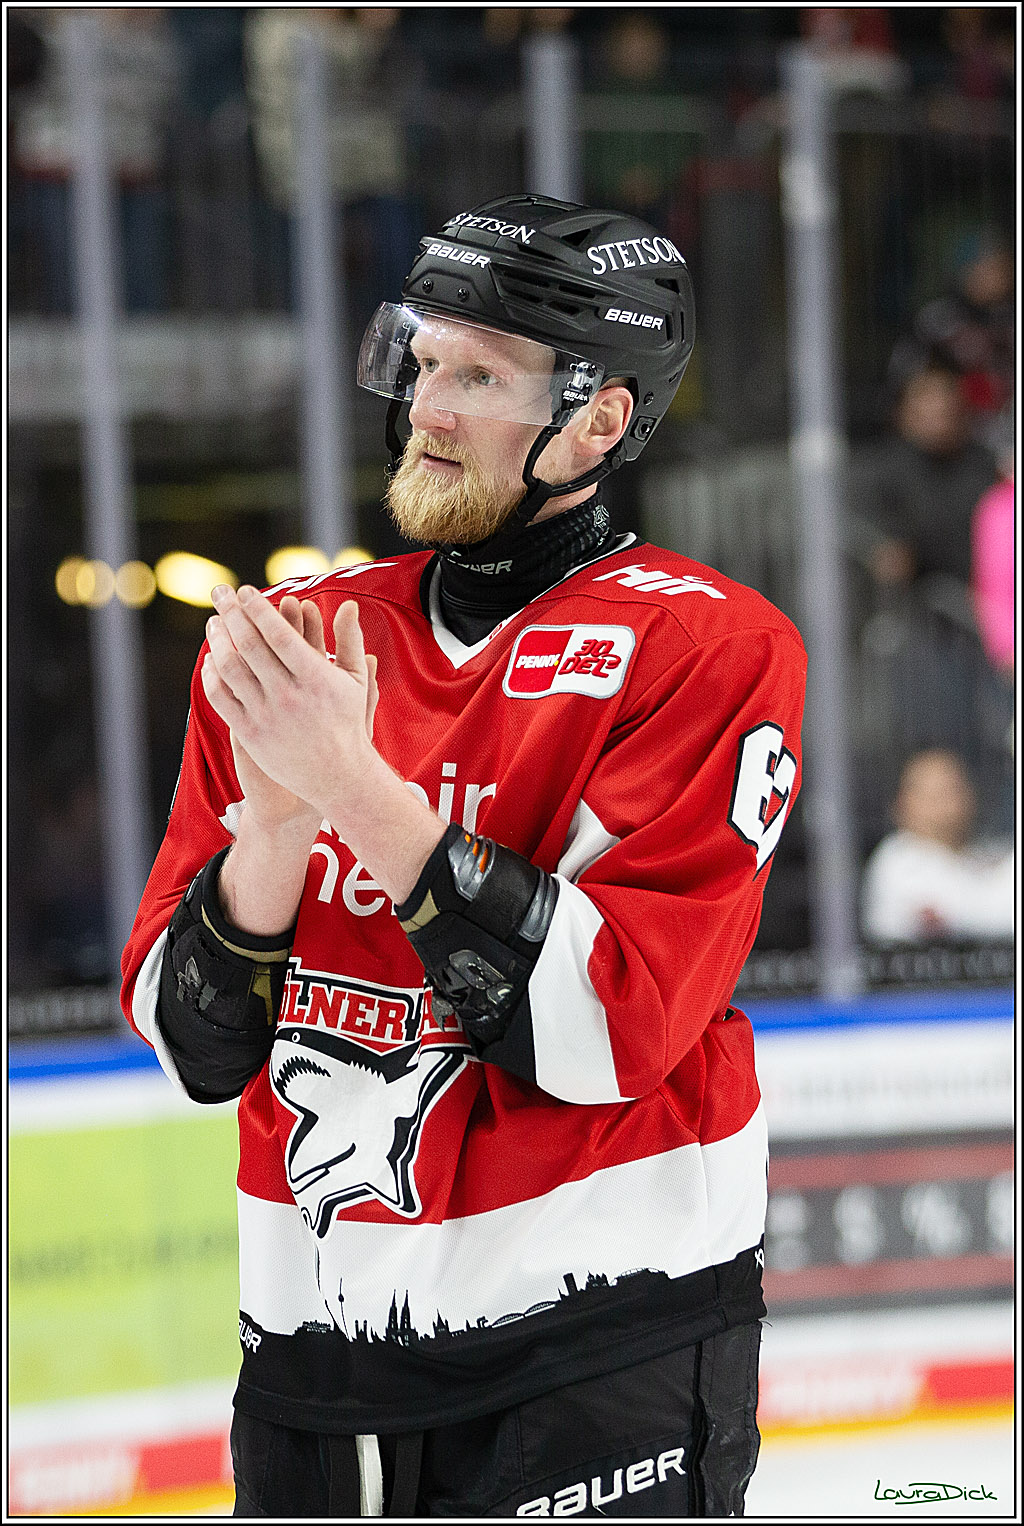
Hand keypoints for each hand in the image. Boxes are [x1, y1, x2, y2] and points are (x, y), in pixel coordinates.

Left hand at [201, 585, 379, 825]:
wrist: (336, 776)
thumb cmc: (347, 722)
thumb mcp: (357, 681)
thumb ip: (350, 640)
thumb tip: (348, 604)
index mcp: (317, 678)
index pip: (279, 634)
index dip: (257, 608)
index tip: (244, 590)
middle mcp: (289, 696)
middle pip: (250, 644)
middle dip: (230, 613)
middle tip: (219, 592)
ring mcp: (267, 715)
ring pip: (231, 668)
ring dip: (218, 639)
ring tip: (214, 622)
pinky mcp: (250, 734)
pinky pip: (221, 697)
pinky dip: (212, 674)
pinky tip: (212, 659)